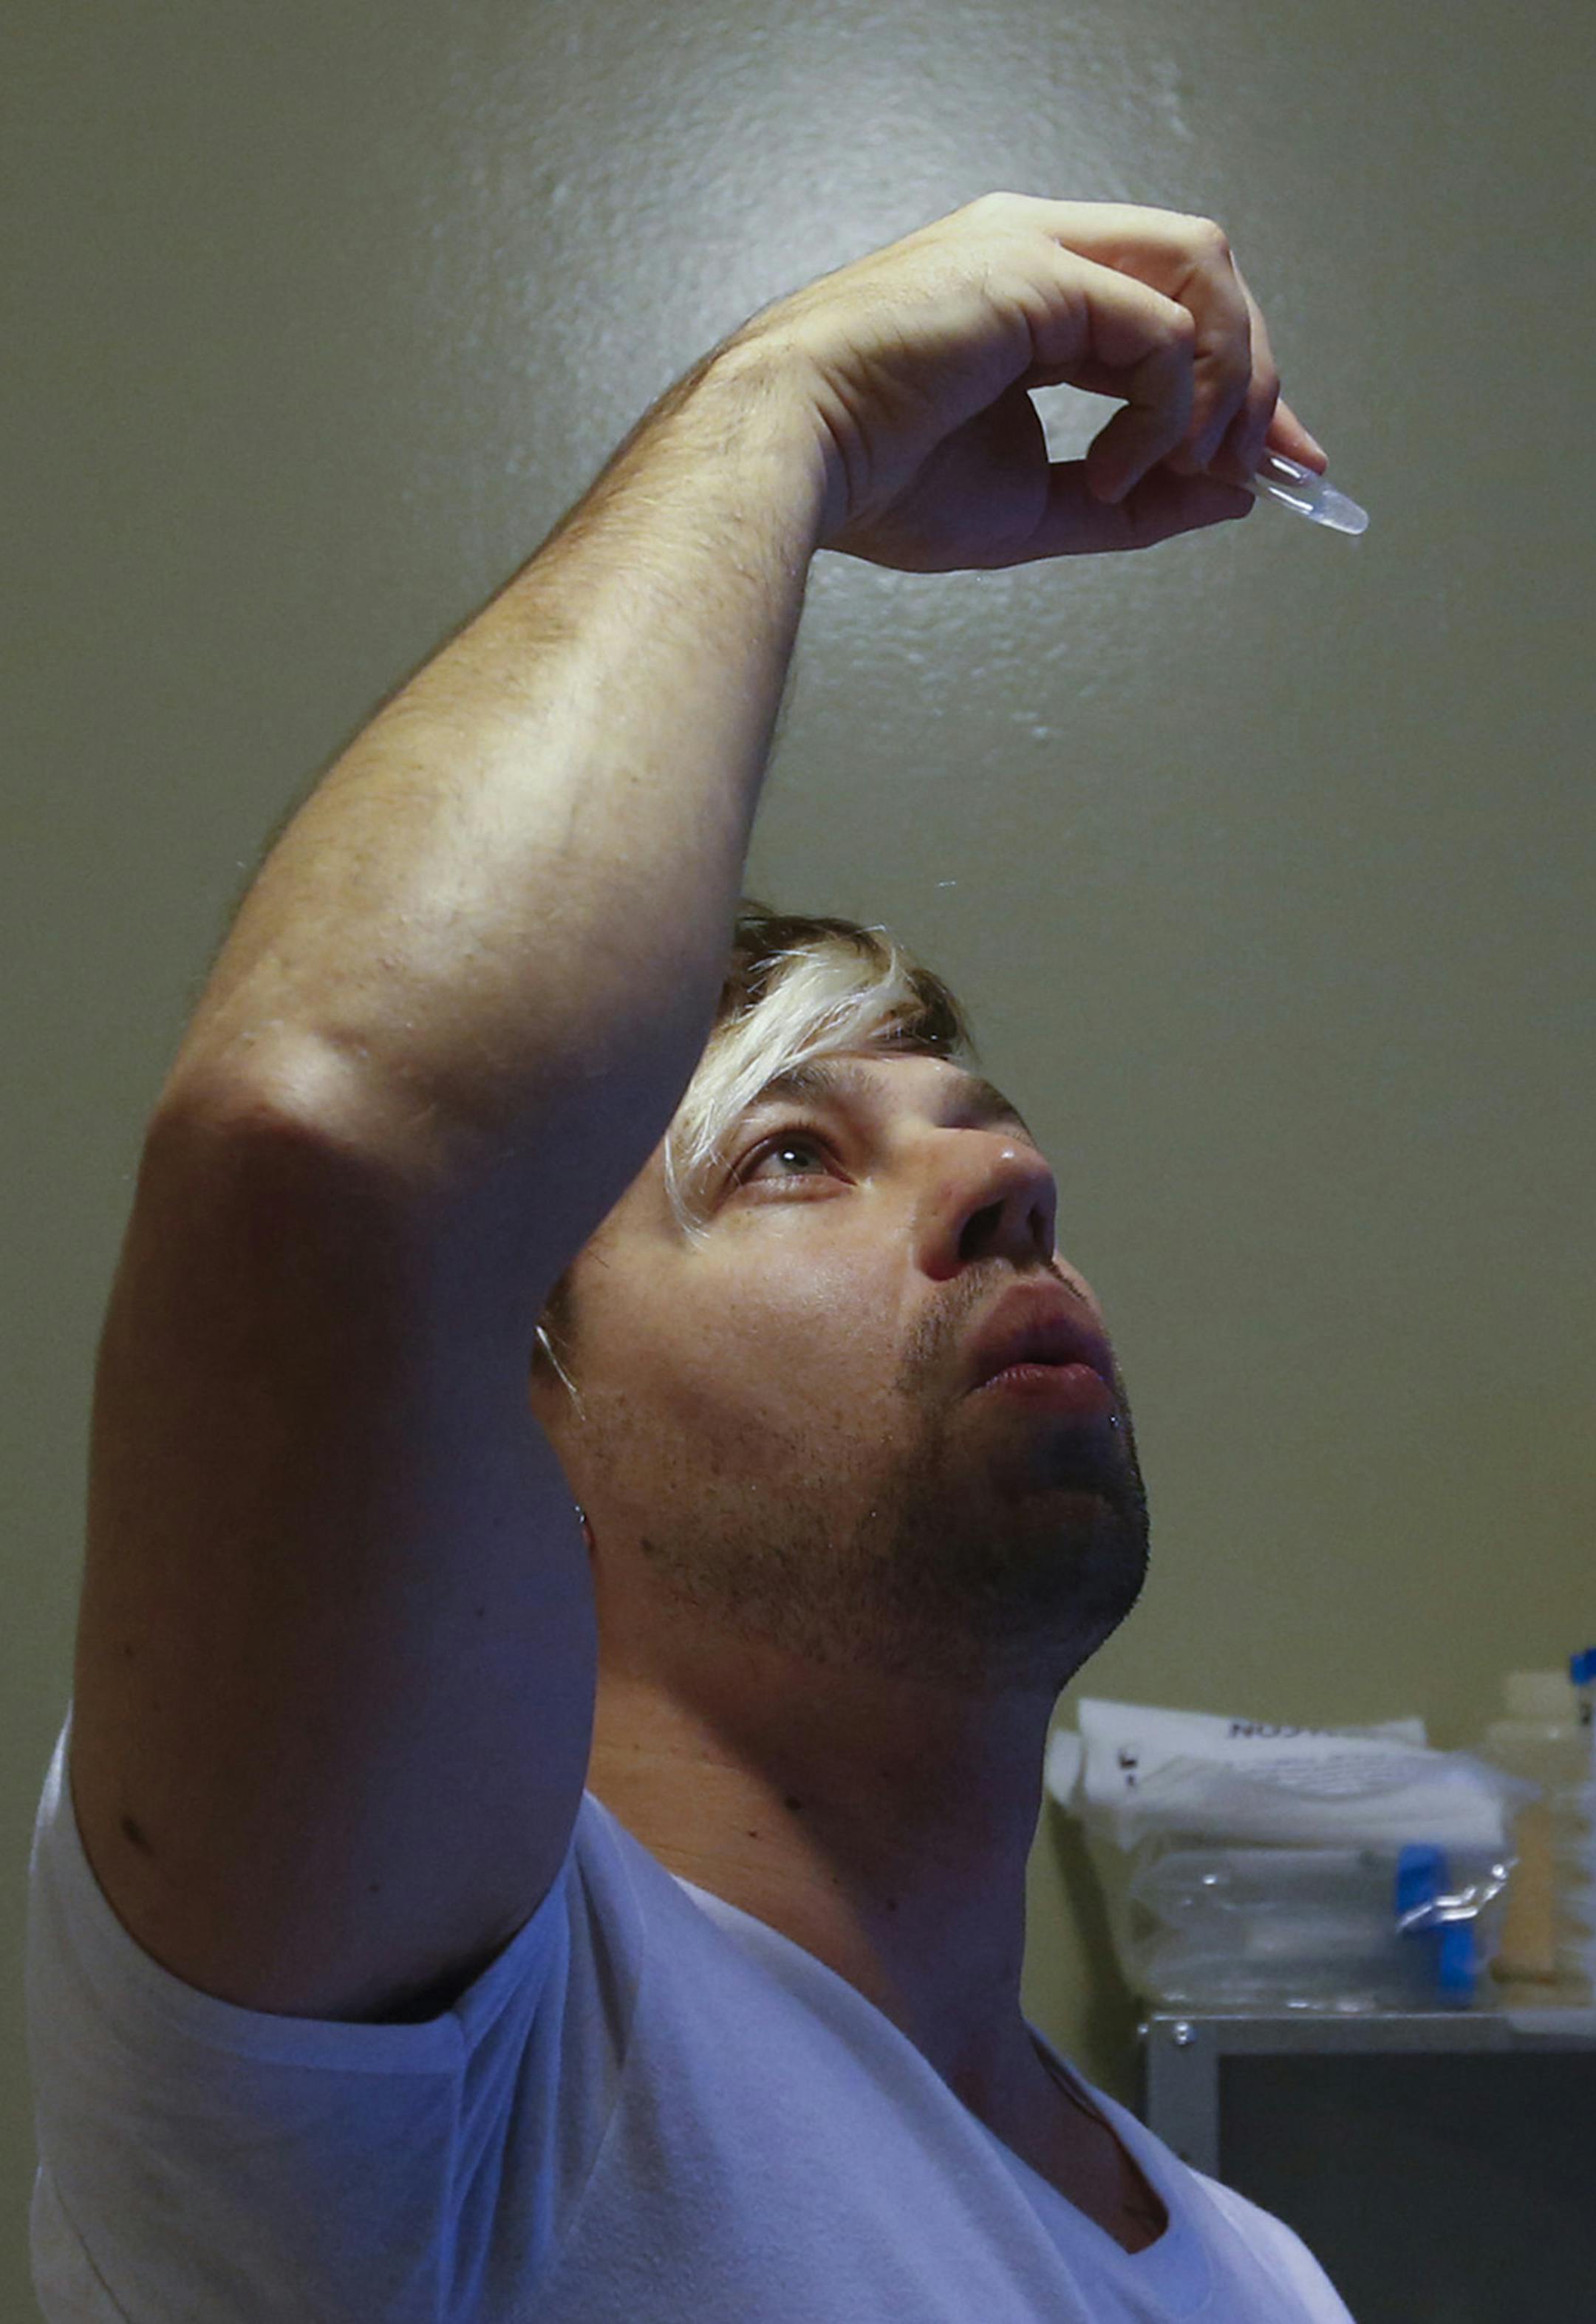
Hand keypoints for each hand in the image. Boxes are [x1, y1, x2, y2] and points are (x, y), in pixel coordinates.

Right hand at [725, 193, 1324, 570]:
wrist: (791, 462)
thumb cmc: (878, 484)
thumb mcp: (1038, 507)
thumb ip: (1136, 498)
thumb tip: (1231, 495)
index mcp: (1030, 293)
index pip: (1171, 309)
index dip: (1238, 384)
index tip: (1275, 465)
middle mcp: (1040, 247)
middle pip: (1204, 272)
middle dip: (1254, 375)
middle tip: (1259, 470)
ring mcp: (1036, 245)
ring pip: (1201, 273)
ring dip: (1224, 379)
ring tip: (1194, 467)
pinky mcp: (1034, 271)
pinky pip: (1157, 329)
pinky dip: (1165, 410)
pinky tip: (1116, 471)